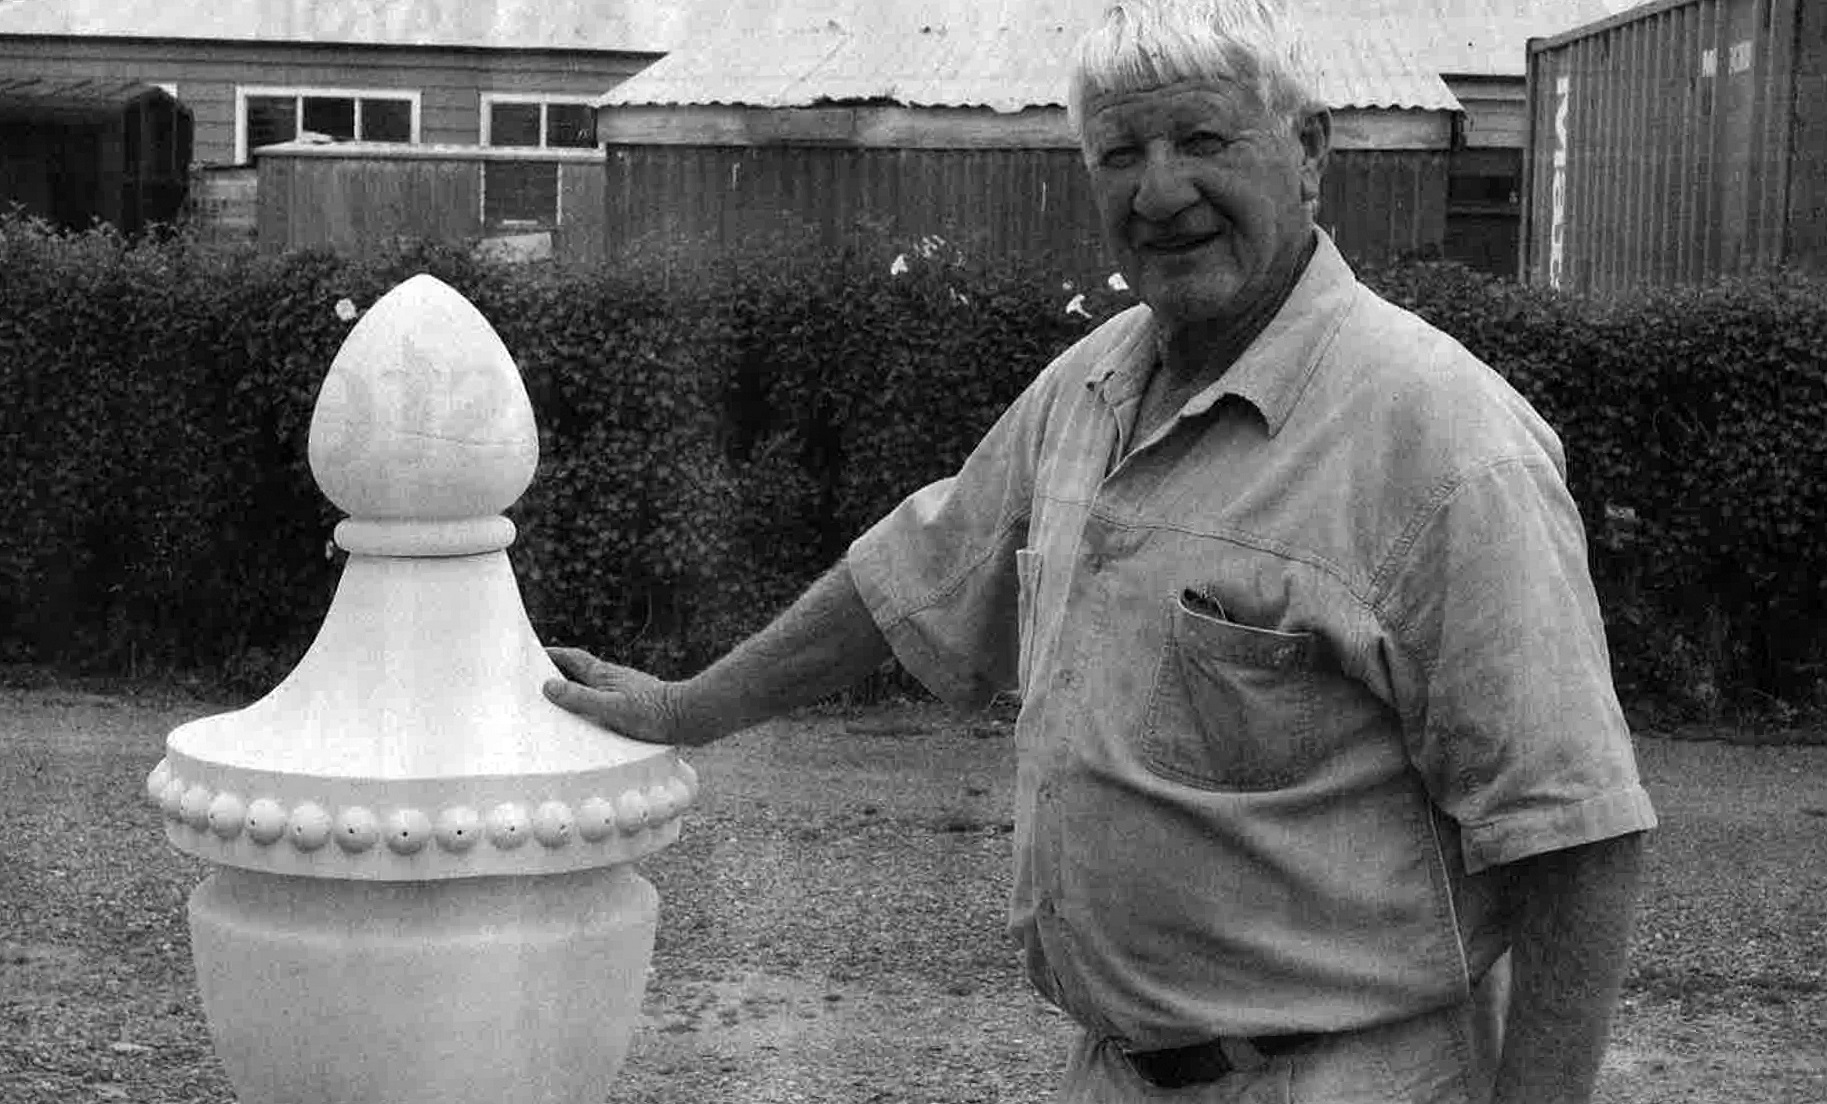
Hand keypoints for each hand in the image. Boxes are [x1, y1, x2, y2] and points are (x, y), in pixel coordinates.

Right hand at [542, 647, 705, 745]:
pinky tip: (593, 720)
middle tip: (539, 678)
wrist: (688, 718)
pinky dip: (593, 704)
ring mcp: (627, 690)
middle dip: (561, 672)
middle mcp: (615, 679)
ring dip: (577, 689)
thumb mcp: (610, 708)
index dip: (553, 654)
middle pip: (581, 671)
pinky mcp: (638, 703)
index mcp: (605, 675)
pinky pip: (607, 699)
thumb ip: (580, 698)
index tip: (534, 651)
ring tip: (560, 702)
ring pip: (595, 686)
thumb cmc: (652, 713)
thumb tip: (548, 686)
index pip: (573, 658)